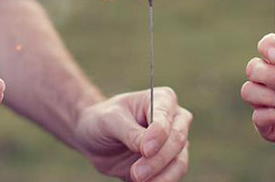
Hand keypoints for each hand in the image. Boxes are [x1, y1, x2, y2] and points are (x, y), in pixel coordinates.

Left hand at [74, 87, 191, 181]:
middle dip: (158, 160)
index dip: (158, 135)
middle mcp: (174, 120)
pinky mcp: (168, 164)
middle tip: (137, 174)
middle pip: (178, 141)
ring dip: (162, 176)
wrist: (95, 139)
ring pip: (179, 162)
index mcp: (162, 100)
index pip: (166, 119)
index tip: (145, 150)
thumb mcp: (110, 120)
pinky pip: (172, 176)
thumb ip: (130, 132)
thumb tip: (149, 148)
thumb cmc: (103, 120)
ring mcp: (174, 143)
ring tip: (138, 180)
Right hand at [240, 34, 274, 152]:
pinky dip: (273, 115)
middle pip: (252, 69)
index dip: (266, 48)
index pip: (265, 46)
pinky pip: (257, 118)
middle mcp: (271, 79)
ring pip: (248, 92)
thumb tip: (269, 57)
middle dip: (268, 75)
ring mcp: (268, 102)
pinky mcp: (269, 124)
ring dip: (271, 97)